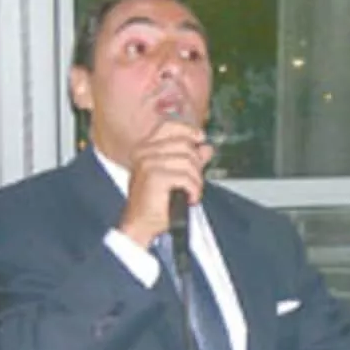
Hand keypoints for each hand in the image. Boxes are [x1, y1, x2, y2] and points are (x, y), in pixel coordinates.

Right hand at [118, 120, 213, 248]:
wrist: (142, 223)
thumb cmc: (155, 201)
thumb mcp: (175, 175)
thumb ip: (191, 159)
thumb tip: (206, 148)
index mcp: (145, 148)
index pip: (169, 126)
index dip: (188, 130)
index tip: (200, 137)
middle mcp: (144, 152)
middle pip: (184, 145)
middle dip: (196, 164)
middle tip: (193, 181)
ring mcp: (148, 163)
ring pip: (188, 162)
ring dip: (196, 180)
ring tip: (191, 192)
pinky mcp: (154, 177)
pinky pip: (186, 177)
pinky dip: (193, 190)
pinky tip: (189, 198)